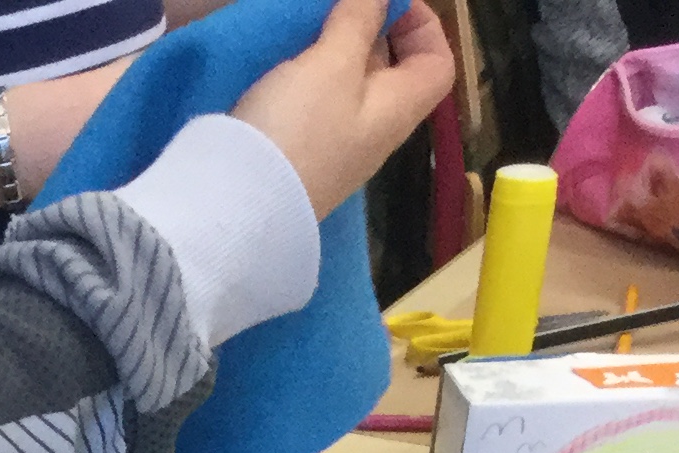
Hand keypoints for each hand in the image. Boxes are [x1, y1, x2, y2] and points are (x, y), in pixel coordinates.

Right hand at [233, 0, 456, 218]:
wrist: (240, 205)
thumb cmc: (298, 128)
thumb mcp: (332, 63)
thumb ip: (359, 20)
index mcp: (398, 109)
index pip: (437, 65)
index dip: (423, 25)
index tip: (386, 3)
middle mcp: (376, 131)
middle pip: (394, 73)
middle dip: (374, 32)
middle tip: (339, 8)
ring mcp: (338, 147)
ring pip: (353, 87)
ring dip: (338, 51)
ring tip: (309, 29)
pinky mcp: (302, 156)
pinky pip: (321, 105)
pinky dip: (312, 76)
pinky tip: (285, 65)